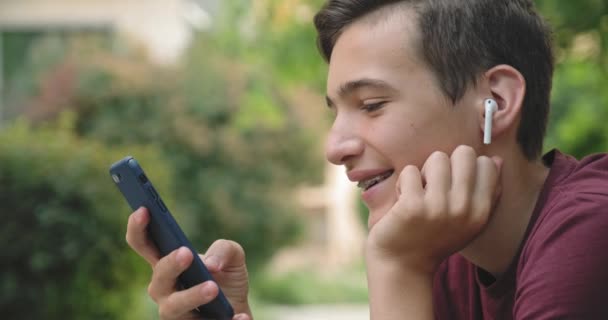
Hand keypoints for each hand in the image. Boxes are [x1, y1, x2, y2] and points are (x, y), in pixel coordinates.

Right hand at [126, 207, 251, 319]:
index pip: (143, 244)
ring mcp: (176, 314)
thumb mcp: (233, 257)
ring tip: (212, 287)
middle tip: (186, 253)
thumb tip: (210, 265)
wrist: (238, 311)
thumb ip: (225, 249)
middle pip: (158, 279)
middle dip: (170, 265)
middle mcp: (164, 290)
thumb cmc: (226, 280)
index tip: (143, 210)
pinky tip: (239, 317)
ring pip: (173, 308)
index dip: (138, 228)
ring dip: (192, 295)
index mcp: (167, 265)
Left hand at [366, 145, 501, 273]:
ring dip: (423, 172)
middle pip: (464, 153)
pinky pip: (410, 171)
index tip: (452, 185)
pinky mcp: (413, 206)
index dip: (466, 167)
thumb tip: (496, 160)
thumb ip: (485, 194)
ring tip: (418, 193)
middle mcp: (464, 209)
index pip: (487, 164)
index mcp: (481, 212)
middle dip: (446, 163)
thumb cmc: (433, 239)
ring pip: (437, 158)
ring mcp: (439, 207)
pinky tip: (402, 201)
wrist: (402, 266)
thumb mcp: (467, 222)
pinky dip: (403, 183)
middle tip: (433, 185)